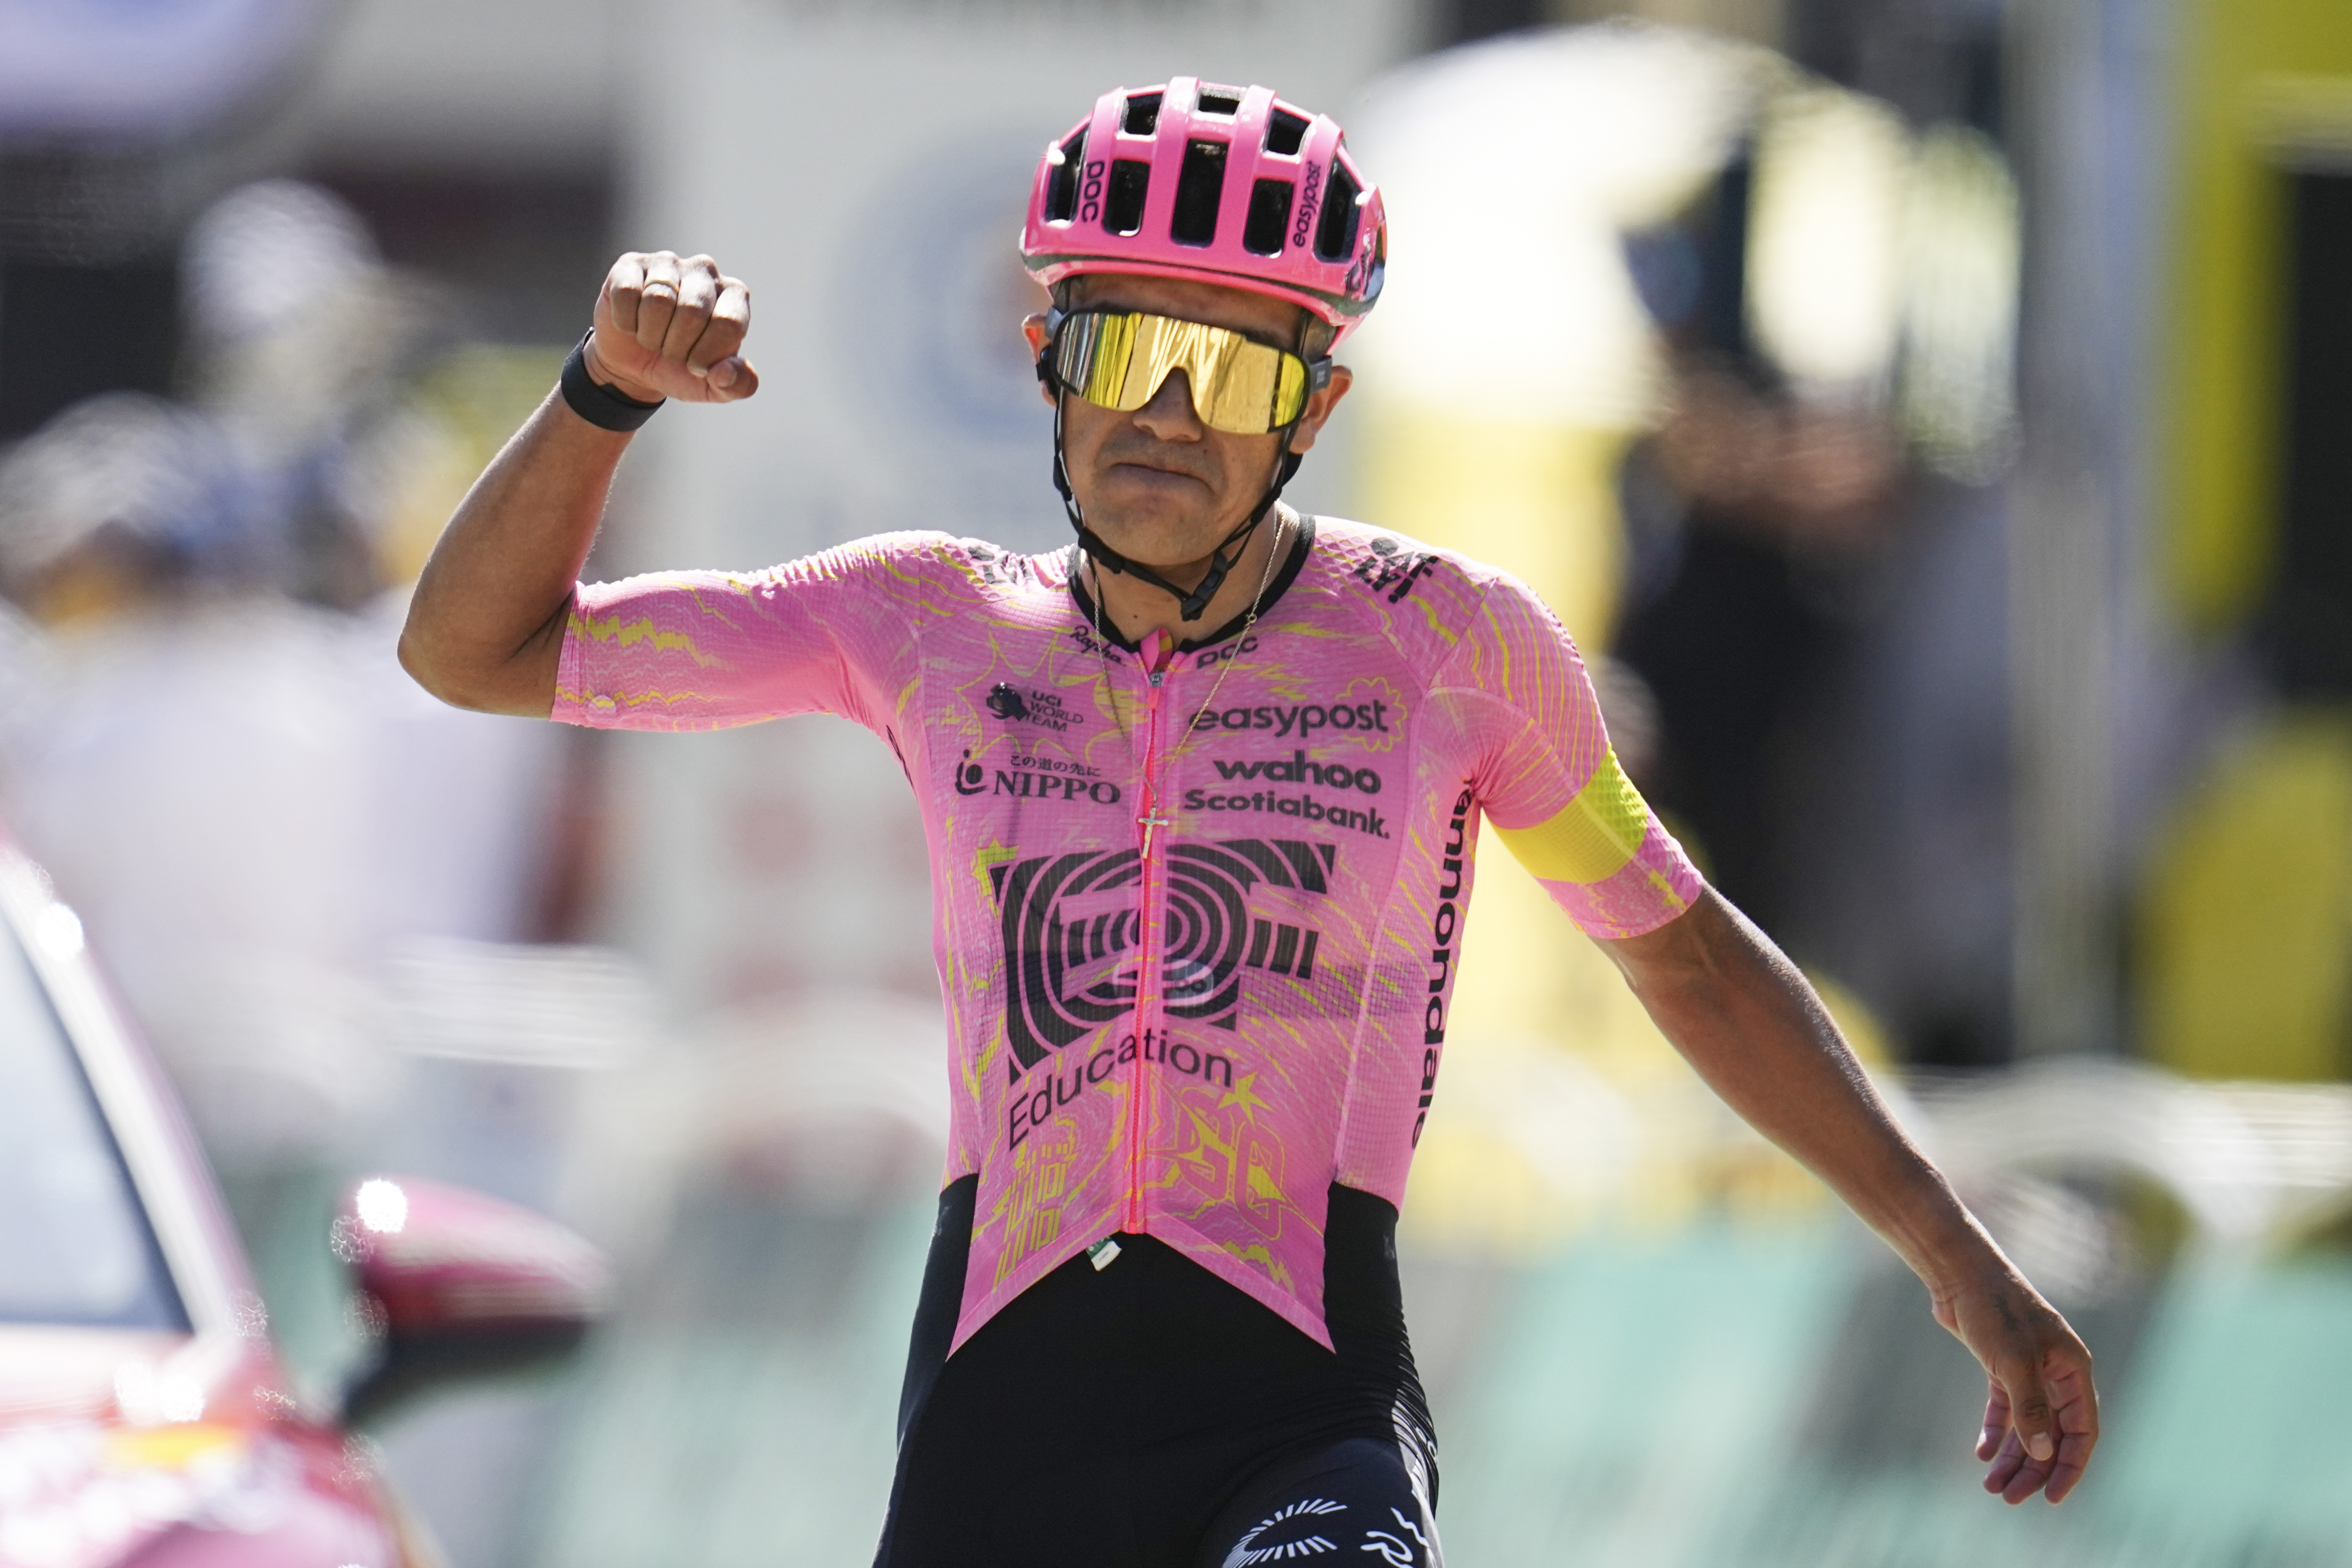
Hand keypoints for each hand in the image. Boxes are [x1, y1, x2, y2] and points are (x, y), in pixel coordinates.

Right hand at [585, 251, 758, 405]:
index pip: (729, 323)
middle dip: (677, 346)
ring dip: (650, 335)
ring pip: (658, 300)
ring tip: (652, 337)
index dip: (707, 354)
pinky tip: (631, 323)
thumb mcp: (714, 387)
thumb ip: (738, 385)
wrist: (635, 363)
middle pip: (692, 311)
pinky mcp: (630, 264)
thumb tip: (724, 372)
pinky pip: (627, 292)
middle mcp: (705, 270)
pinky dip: (626, 321)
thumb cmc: (681, 369)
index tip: (696, 366)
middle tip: (670, 352)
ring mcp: (668, 263)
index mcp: (734, 295)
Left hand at [1932, 1268, 2098, 1502]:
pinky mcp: (2001, 1367)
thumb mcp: (2014, 1362)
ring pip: (2028, 1426)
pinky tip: (1983, 1454)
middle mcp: (2056, 1374)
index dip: (2071, 1467)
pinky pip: (2006, 1409)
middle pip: (2052, 1435)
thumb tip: (2042, 1453)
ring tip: (1992, 1487)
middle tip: (2009, 1498)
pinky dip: (1997, 1432)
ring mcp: (2029, 1371)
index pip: (2083, 1432)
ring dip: (2013, 1458)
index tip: (2053, 1498)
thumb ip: (2031, 1408)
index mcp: (2072, 1371)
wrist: (1961, 1277)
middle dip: (2034, 1469)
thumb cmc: (1994, 1312)